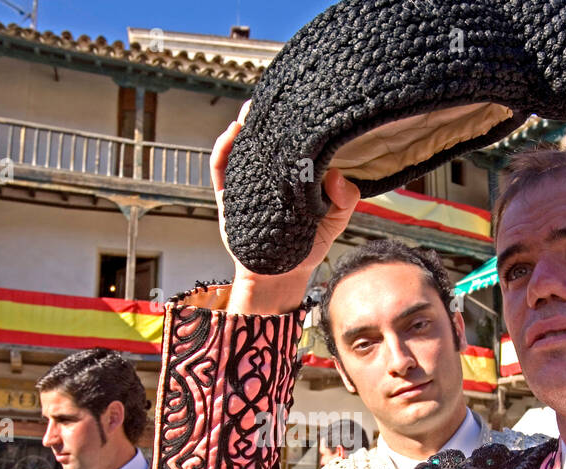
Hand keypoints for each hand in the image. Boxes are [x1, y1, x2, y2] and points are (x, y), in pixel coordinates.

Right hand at [213, 102, 360, 314]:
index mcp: (296, 174)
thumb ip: (345, 200)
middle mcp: (271, 173)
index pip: (295, 140)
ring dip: (243, 125)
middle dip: (268, 115)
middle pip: (266, 137)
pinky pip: (220, 169)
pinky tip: (232, 133)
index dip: (297, 120)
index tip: (303, 100)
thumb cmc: (308, 246)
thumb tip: (337, 177)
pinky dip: (222, 150)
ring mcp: (248, 182)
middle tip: (274, 95)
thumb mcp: (335, 222)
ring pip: (242, 147)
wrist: (280, 276)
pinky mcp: (229, 196)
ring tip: (249, 108)